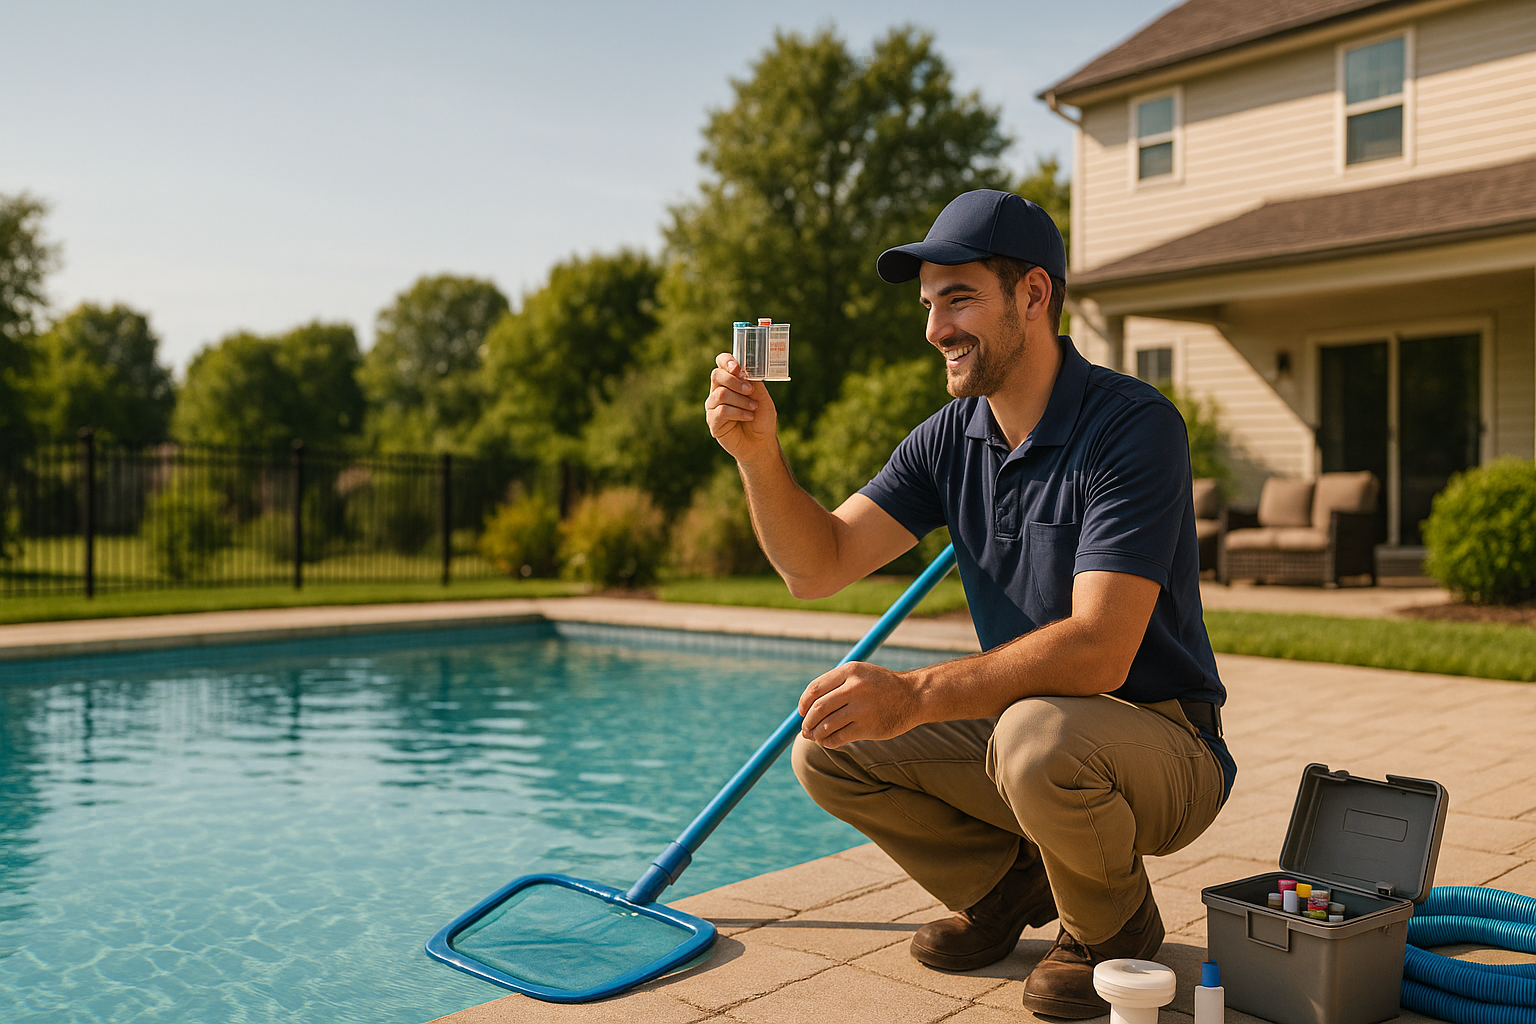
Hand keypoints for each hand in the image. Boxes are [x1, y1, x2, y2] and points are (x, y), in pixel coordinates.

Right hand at [705, 353, 778, 462]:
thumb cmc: (762, 418)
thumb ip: (753, 382)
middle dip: (734, 381)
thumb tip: (743, 370)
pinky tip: (748, 417)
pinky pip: (721, 411)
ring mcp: (713, 406)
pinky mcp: (712, 422)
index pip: (721, 363)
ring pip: (720, 394)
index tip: (737, 368)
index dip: (726, 361)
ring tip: (753, 408)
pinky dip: (738, 413)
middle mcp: (718, 391)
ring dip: (740, 400)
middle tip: (750, 390)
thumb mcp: (762, 396)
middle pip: (717, 375)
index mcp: (730, 381)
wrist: (761, 442)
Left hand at [798, 661, 919, 747]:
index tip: (802, 711)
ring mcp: (862, 708)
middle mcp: (855, 688)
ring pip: (826, 725)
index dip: (804, 703)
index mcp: (850, 671)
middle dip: (807, 722)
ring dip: (816, 734)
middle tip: (805, 730)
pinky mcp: (868, 727)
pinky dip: (829, 742)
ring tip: (815, 737)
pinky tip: (829, 742)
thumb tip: (806, 707)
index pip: (815, 689)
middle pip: (818, 708)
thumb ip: (835, 686)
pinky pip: (839, 737)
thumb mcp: (859, 675)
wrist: (914, 696)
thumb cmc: (881, 686)